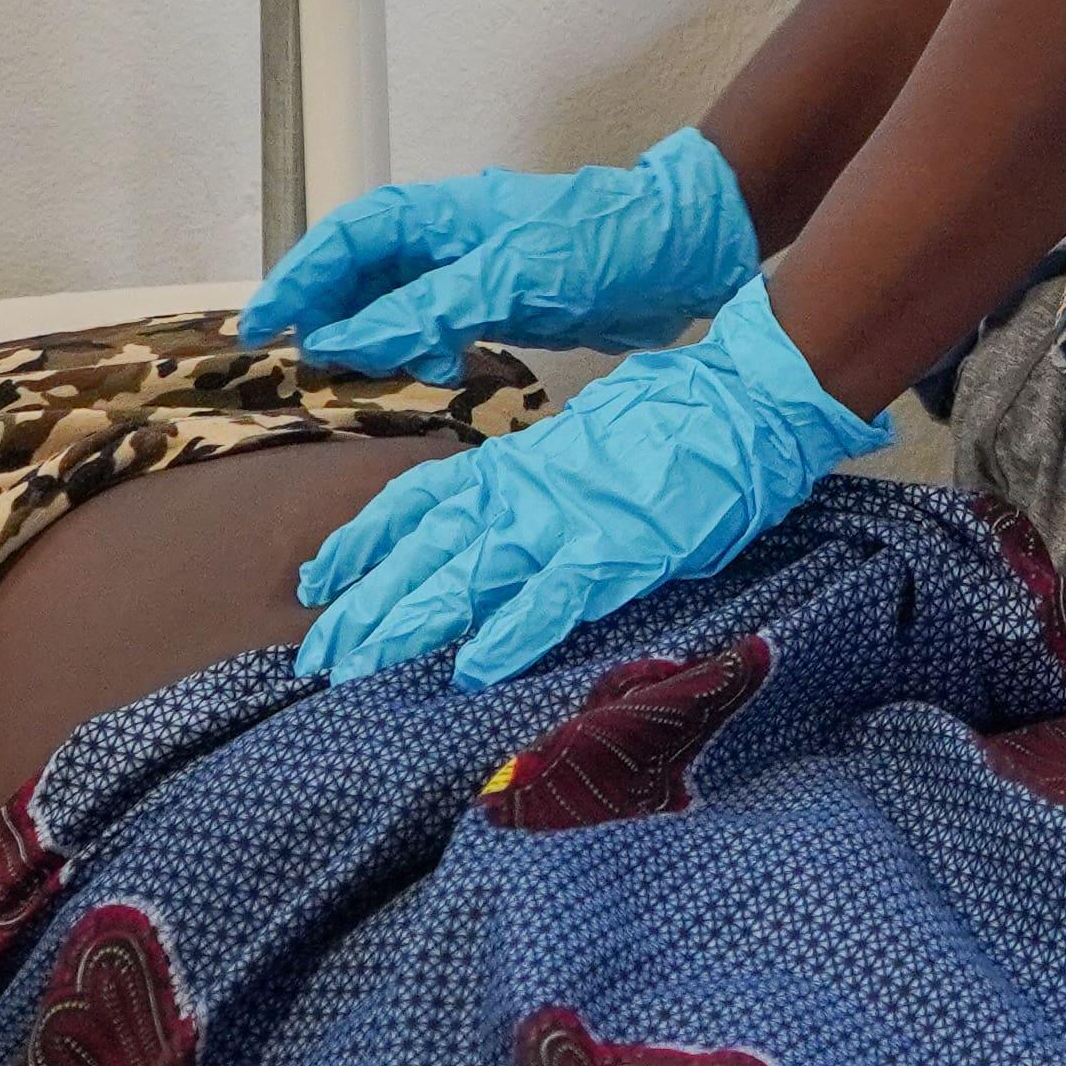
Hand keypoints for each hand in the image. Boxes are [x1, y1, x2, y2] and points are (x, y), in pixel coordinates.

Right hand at [240, 127, 759, 377]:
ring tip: (368, 370)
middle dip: (328, 311)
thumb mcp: (515, 273)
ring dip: (372, 336)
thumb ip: (431, 307)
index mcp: (446, 212)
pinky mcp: (504, 304)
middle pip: (362, 271)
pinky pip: (434, 326)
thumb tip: (349, 340)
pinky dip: (416, 349)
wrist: (690, 250)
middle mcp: (451, 238)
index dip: (301, 277)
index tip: (264, 325)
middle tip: (299, 359)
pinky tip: (426, 370)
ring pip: (395, 303)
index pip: (349, 237)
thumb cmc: (608, 240)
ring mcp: (477, 271)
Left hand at [293, 282, 874, 686]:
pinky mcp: (617, 552)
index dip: (366, 541)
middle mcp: (527, 491)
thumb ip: (549, 473)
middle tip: (316, 654)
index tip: (320, 578)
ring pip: (468, 577)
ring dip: (410, 624)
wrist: (749, 396)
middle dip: (368, 604)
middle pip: (427, 551)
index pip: (422, 502)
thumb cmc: (684, 413)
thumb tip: (522, 499)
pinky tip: (471, 669)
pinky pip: (551, 600)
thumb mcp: (595, 435)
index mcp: (522, 461)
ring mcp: (568, 522)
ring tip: (357, 667)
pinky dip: (509, 634)